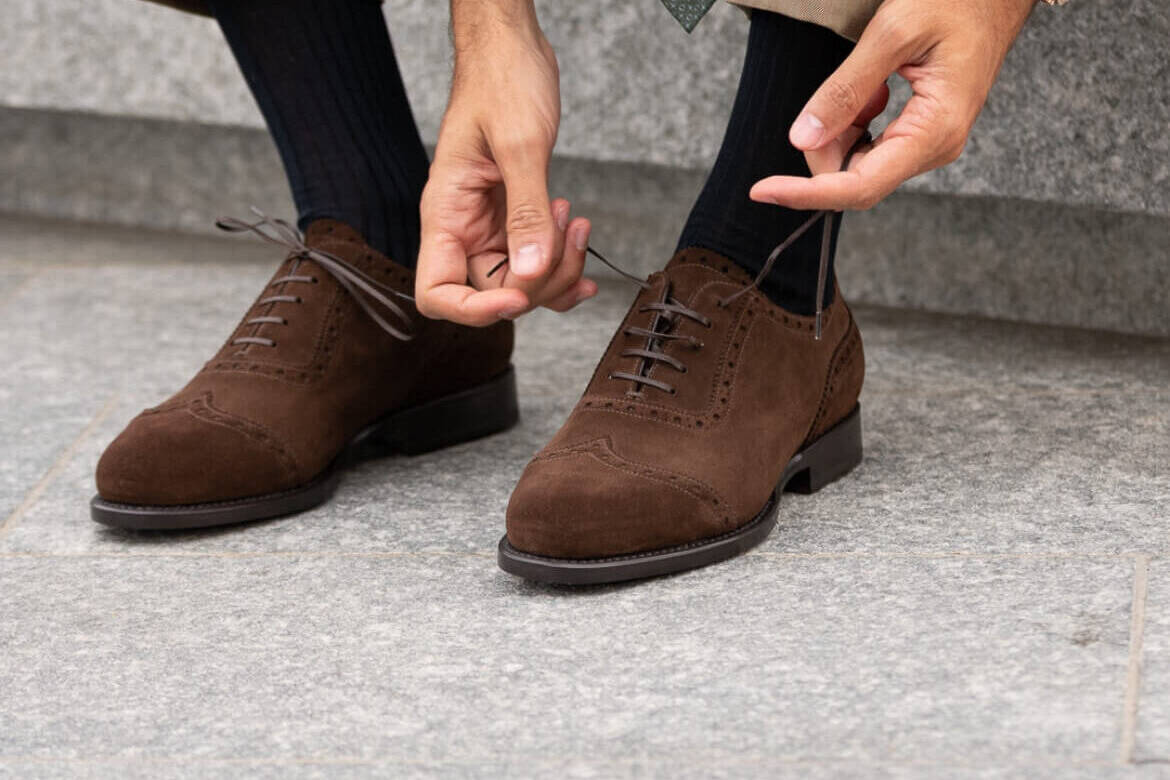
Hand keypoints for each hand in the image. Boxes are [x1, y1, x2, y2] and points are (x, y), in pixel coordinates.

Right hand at [415, 0, 595, 325]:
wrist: (514, 50)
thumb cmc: (501, 81)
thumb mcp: (519, 144)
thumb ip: (525, 211)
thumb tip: (528, 271)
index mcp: (444, 214)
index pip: (437, 292)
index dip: (476, 309)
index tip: (519, 293)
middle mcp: (462, 227)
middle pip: (492, 292)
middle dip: (538, 280)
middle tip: (567, 234)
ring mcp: (489, 225)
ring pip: (521, 280)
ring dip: (557, 268)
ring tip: (577, 222)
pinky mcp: (515, 217)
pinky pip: (535, 260)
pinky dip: (562, 263)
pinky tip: (583, 244)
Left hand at [750, 0, 1034, 210]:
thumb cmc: (958, 0)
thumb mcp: (893, 33)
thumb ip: (846, 89)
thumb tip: (804, 138)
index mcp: (935, 130)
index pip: (859, 186)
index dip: (806, 193)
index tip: (763, 190)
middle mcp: (934, 147)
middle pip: (854, 178)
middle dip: (824, 148)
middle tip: (820, 102)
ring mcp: (928, 143)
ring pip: (858, 162)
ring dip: (840, 130)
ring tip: (861, 80)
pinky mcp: (920, 133)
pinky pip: (871, 144)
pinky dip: (853, 121)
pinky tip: (870, 88)